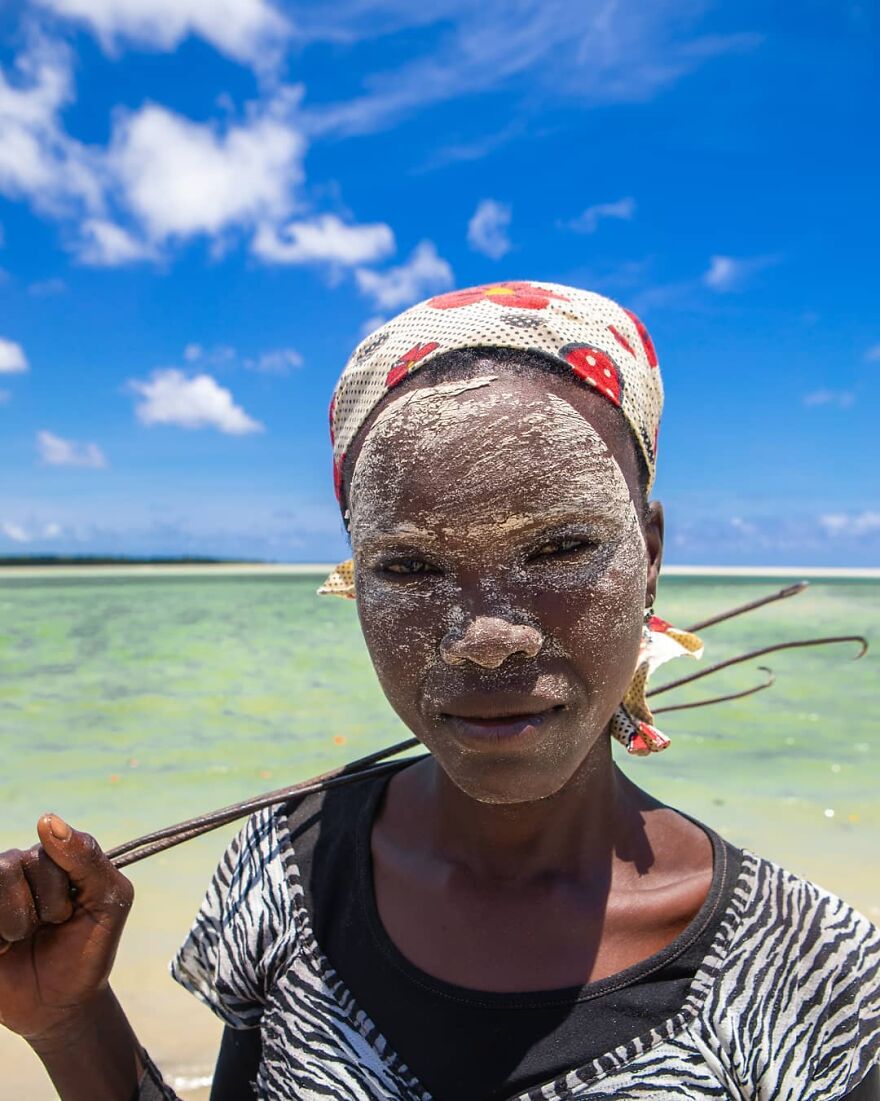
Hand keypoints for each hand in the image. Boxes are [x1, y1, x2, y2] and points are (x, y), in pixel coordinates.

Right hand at [0, 814, 133, 1046]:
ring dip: (12, 924)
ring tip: (21, 940)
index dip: (59, 891)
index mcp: (52, 857)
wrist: (61, 1006)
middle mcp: (16, 867)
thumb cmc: (88, 949)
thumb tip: (46, 819)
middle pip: (11, 865)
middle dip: (37, 909)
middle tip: (48, 929)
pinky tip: (2, 949)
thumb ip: (87, 858)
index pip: (46, 848)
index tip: (70, 913)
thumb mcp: (108, 901)